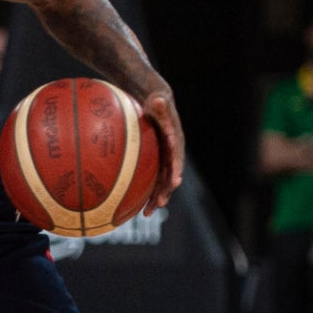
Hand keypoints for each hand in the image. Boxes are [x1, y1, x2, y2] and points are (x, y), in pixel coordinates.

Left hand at [142, 91, 185, 214]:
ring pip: (161, 183)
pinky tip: (135, 206)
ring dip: (156, 198)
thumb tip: (159, 99)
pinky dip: (146, 192)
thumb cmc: (156, 101)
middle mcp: (173, 153)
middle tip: (160, 203)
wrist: (157, 104)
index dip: (177, 169)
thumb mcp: (159, 100)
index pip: (177, 157)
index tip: (175, 181)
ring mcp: (164, 160)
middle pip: (171, 175)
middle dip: (166, 190)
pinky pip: (152, 180)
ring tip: (146, 213)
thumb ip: (160, 103)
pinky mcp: (156, 163)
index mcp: (176, 141)